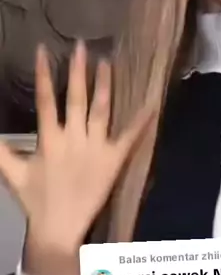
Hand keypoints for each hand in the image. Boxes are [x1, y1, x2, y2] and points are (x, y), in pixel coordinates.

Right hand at [0, 41, 154, 252]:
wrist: (60, 228)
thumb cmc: (36, 200)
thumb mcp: (12, 172)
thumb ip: (0, 149)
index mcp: (49, 140)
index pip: (46, 100)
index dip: (45, 74)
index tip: (44, 50)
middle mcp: (73, 139)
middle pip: (76, 99)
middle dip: (78, 71)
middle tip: (82, 46)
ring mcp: (95, 149)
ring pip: (101, 111)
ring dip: (104, 86)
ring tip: (107, 62)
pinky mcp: (113, 161)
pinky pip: (129, 138)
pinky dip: (141, 121)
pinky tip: (152, 103)